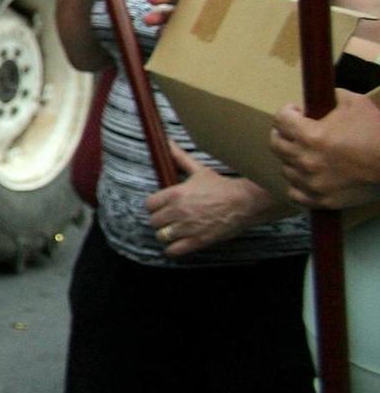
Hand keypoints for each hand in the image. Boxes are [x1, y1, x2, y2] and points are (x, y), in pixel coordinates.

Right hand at [142, 0, 246, 28]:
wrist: (257, 45)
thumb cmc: (253, 17)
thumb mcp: (252, 1)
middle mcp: (196, 3)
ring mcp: (190, 21)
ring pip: (169, 15)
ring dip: (157, 15)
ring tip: (149, 20)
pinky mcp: (188, 38)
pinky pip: (173, 35)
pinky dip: (165, 34)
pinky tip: (161, 35)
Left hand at [146, 143, 287, 255]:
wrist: (244, 202)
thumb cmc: (221, 186)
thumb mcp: (198, 170)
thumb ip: (179, 157)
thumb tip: (168, 141)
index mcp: (175, 193)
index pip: (148, 205)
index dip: (155, 206)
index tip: (161, 207)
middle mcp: (178, 211)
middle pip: (153, 221)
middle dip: (160, 220)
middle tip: (169, 219)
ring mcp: (187, 227)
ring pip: (161, 236)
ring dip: (166, 235)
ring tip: (174, 231)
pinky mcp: (198, 241)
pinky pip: (173, 251)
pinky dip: (173, 249)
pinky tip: (178, 244)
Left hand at [272, 91, 379, 210]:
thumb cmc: (377, 133)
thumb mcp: (356, 103)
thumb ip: (333, 96)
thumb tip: (322, 97)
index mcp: (309, 135)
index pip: (280, 119)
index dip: (287, 112)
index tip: (297, 112)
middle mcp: (305, 160)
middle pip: (276, 144)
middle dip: (283, 133)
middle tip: (292, 131)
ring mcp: (312, 183)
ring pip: (285, 169)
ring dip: (291, 159)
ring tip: (303, 154)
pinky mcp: (322, 200)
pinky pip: (295, 194)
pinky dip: (297, 185)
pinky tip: (304, 177)